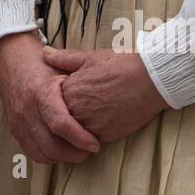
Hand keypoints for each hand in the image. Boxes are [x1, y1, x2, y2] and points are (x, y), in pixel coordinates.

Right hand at [0, 32, 99, 163]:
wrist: (11, 63)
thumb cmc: (41, 65)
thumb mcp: (61, 67)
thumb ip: (79, 83)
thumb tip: (102, 99)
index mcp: (40, 92)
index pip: (60, 123)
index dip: (80, 138)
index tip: (95, 144)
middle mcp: (27, 110)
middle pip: (52, 145)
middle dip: (75, 153)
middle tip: (90, 149)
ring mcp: (19, 123)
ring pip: (43, 153)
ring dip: (64, 157)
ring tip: (79, 150)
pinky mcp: (15, 130)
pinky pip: (34, 153)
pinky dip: (51, 156)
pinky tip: (63, 149)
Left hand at [44, 47, 167, 143]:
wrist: (149, 80)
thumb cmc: (121, 65)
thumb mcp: (90, 57)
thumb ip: (64, 58)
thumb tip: (45, 53)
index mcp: (68, 90)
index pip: (54, 102)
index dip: (63, 99)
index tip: (73, 96)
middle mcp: (75, 109)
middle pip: (63, 119)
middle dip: (69, 115)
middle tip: (86, 108)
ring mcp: (89, 124)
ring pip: (74, 133)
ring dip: (78, 129)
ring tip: (94, 117)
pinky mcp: (104, 135)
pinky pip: (91, 140)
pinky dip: (92, 136)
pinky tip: (102, 126)